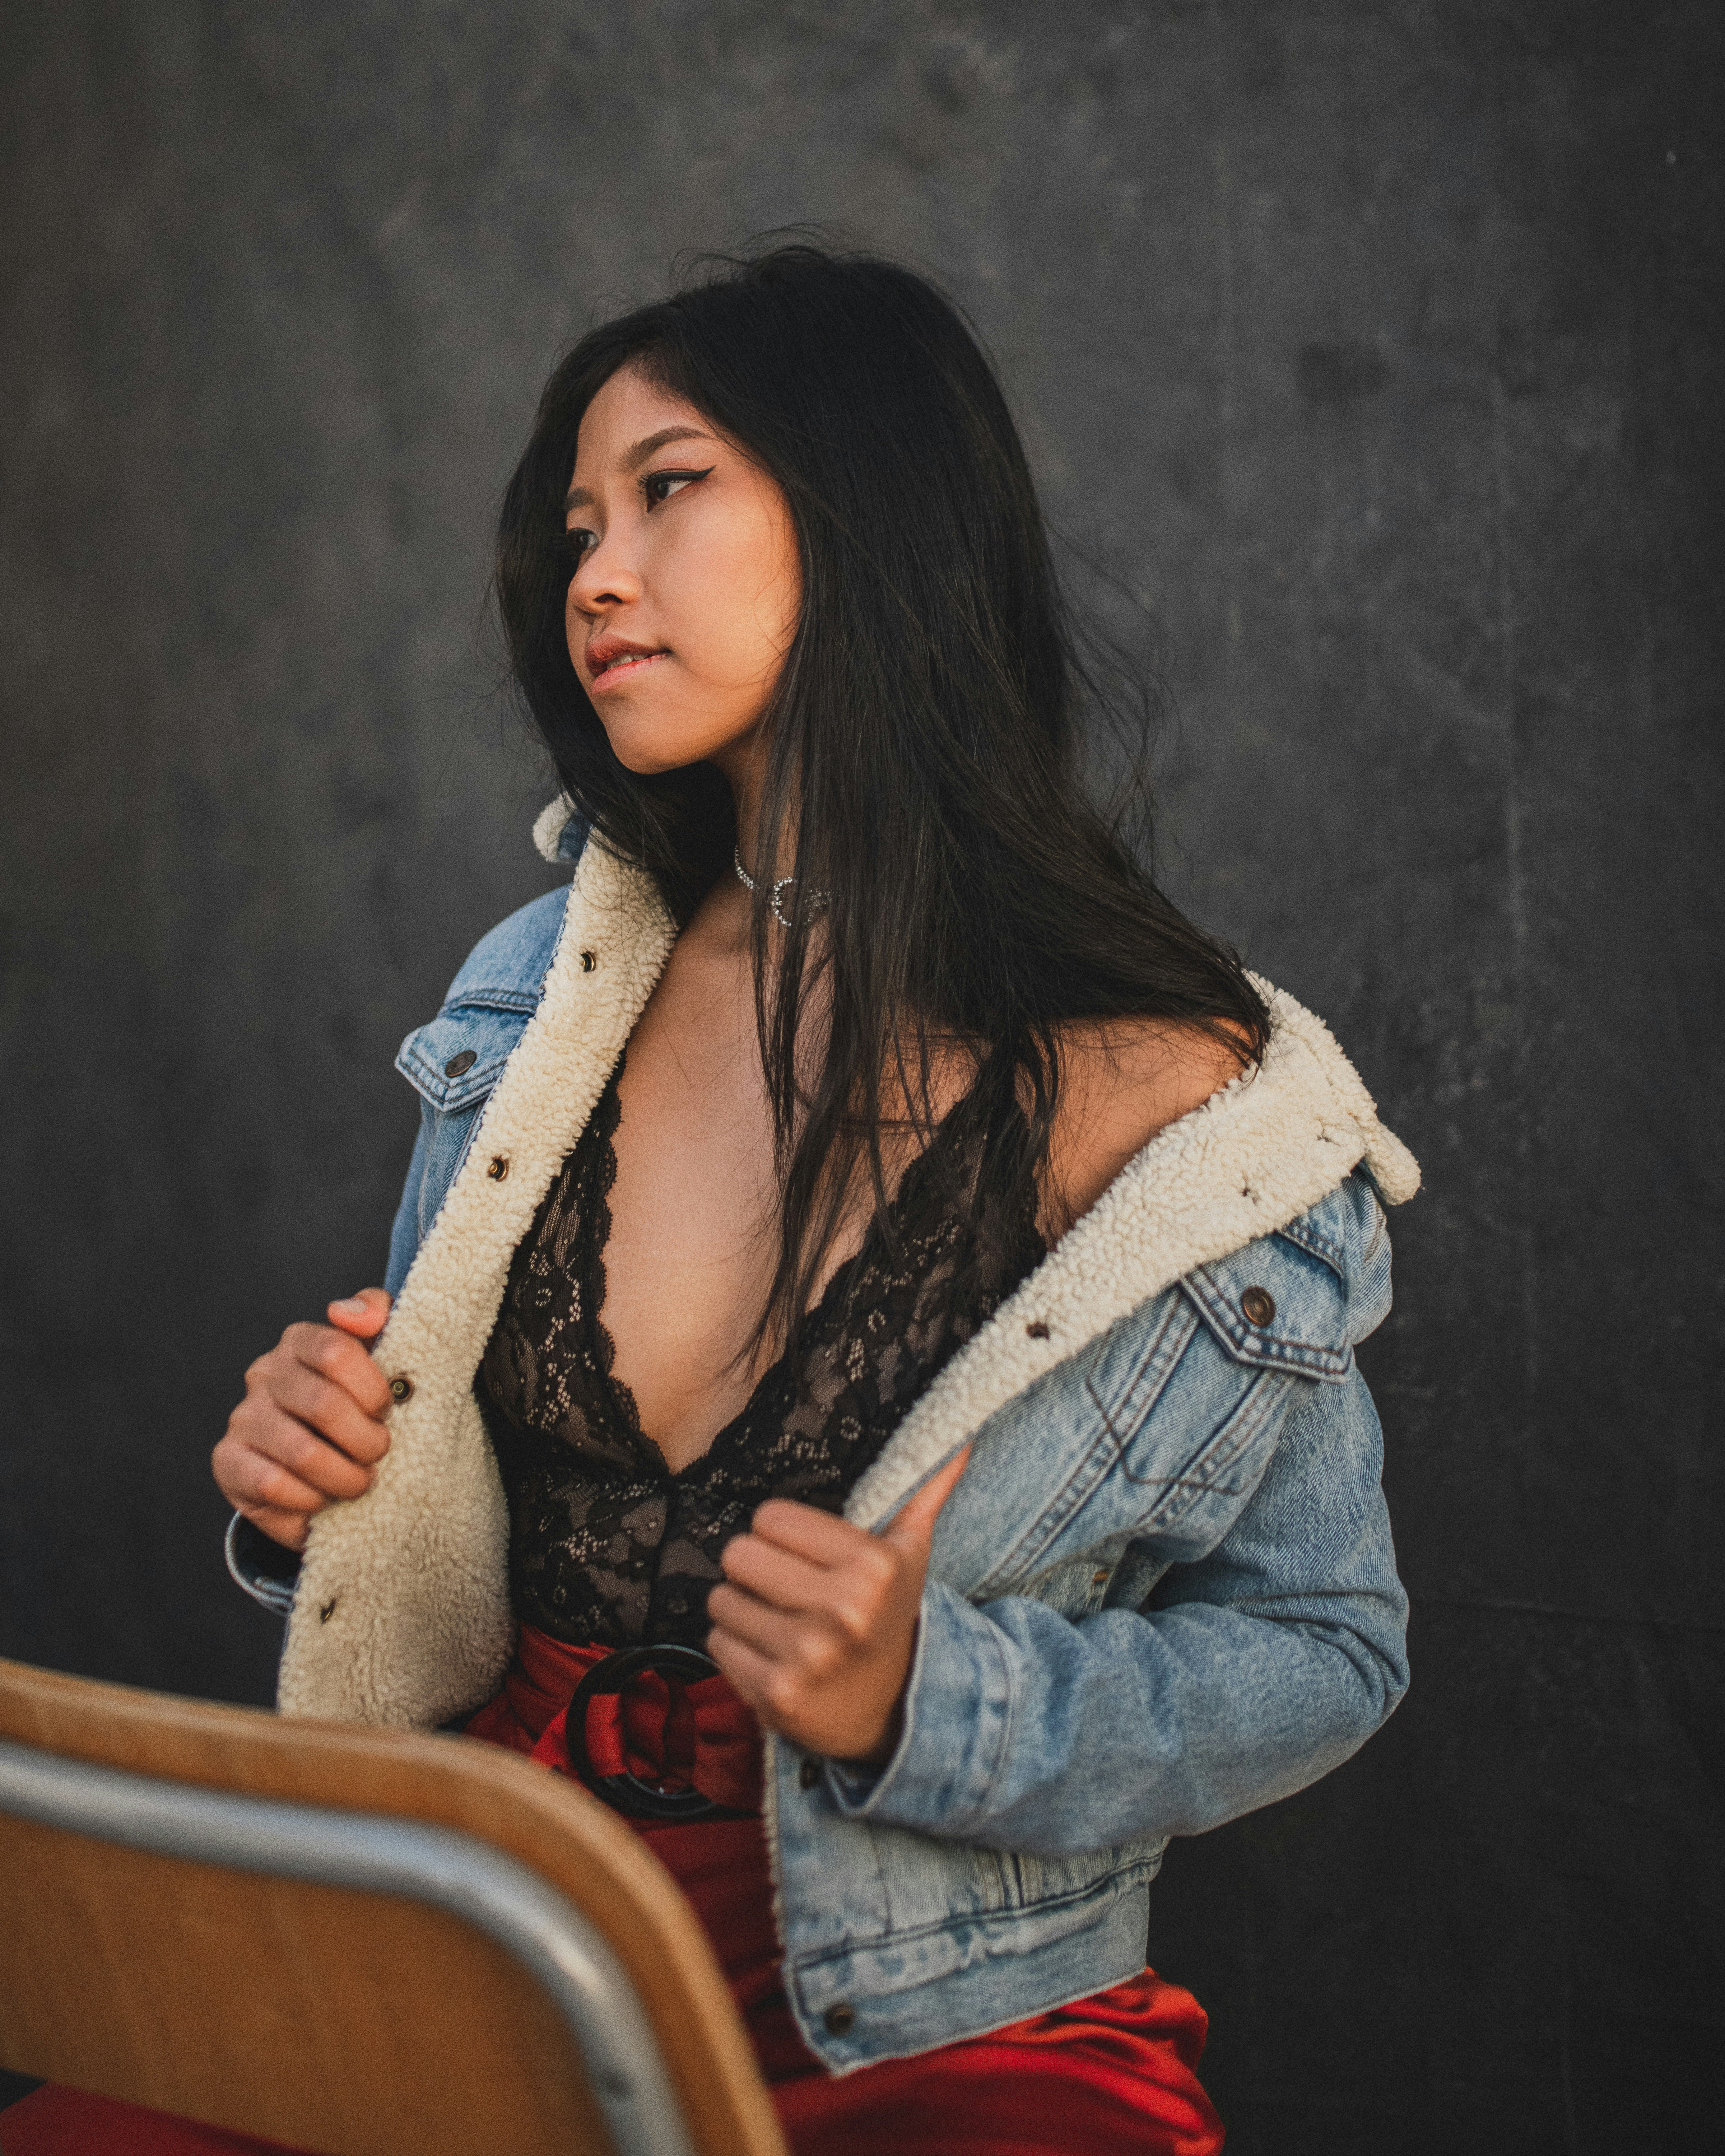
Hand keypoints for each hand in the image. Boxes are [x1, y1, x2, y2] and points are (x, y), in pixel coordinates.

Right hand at [212, 1289, 393, 1551]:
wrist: (313, 1463)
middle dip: (366, 1441)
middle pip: (324, 1406)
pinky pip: (275, 1485)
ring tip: (358, 1482)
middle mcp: (264, 1373)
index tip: (385, 1411)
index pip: (335, 1350)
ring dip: (344, 1478)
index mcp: (299, 1341)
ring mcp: (242, 1417)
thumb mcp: (377, 1355)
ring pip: (302, 1453)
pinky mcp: (227, 1461)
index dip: (371, 1389)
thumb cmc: (355, 1405)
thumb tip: (348, 1312)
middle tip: (378, 1454)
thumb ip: (377, 1315)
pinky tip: (321, 1498)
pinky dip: (310, 1500)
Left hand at [706, 1447, 969, 1766]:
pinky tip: (769, 1652)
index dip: (780, 1531)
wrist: (894, 1710)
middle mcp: (842, 1612)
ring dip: (740, 1606)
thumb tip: (958, 1439)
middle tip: (782, 1584)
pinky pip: (717, 1644)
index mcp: (873, 1566)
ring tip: (777, 1618)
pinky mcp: (776, 1696)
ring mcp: (807, 1658)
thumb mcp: (911, 1552)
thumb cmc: (889, 1614)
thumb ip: (924, 1490)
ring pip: (722, 1600)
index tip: (801, 1551)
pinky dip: (735, 1646)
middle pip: (739, 1555)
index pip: (771, 1517)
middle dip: (754, 1567)